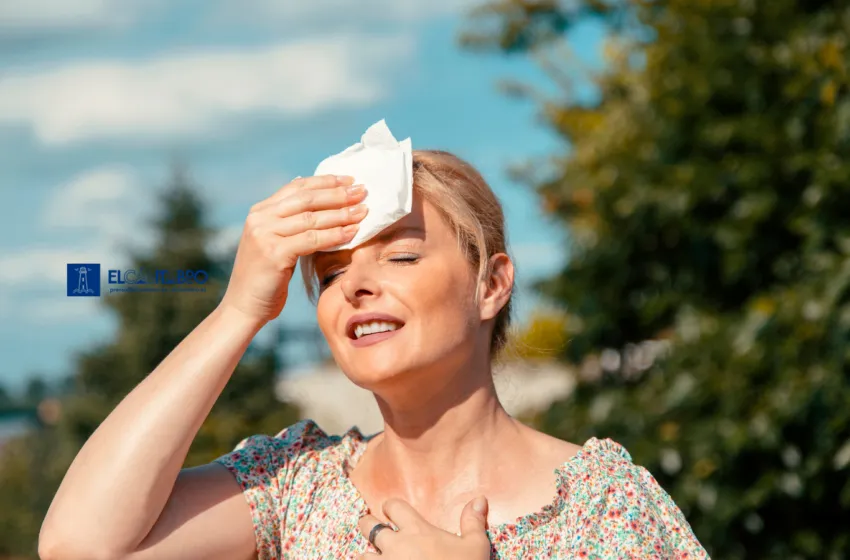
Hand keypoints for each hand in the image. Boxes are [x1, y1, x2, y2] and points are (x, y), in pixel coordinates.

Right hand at [219, 175, 367, 322]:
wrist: (244, 307)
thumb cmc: (265, 277)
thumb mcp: (274, 242)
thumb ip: (288, 221)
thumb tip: (311, 195)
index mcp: (260, 211)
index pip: (297, 188)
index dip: (325, 182)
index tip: (349, 180)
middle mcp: (260, 218)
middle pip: (306, 199)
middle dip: (337, 194)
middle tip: (362, 192)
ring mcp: (264, 235)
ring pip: (311, 218)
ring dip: (341, 214)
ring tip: (363, 212)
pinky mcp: (273, 253)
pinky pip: (312, 240)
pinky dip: (335, 235)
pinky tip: (352, 233)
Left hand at [357, 497, 490, 559]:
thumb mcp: (475, 547)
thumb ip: (473, 522)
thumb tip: (480, 499)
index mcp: (416, 531)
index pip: (393, 506)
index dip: (391, 508)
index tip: (392, 512)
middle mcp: (395, 545)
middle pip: (368, 525)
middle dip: (369, 525)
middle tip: (374, 530)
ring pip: (361, 555)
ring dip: (367, 556)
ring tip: (374, 559)